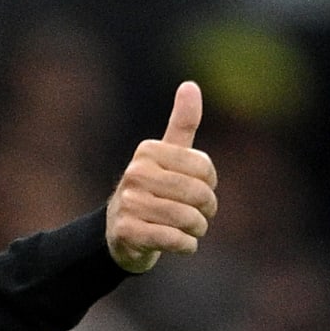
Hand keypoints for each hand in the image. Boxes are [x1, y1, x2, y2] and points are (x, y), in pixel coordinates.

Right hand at [106, 81, 217, 273]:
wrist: (119, 233)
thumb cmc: (153, 190)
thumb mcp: (167, 156)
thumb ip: (182, 123)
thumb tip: (190, 85)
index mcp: (148, 152)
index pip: (203, 168)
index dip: (210, 184)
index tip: (201, 189)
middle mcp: (135, 174)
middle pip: (197, 194)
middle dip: (207, 210)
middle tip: (201, 215)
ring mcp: (128, 203)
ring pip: (187, 218)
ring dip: (197, 230)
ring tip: (192, 230)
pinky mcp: (126, 232)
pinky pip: (172, 239)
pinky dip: (186, 246)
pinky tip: (183, 244)